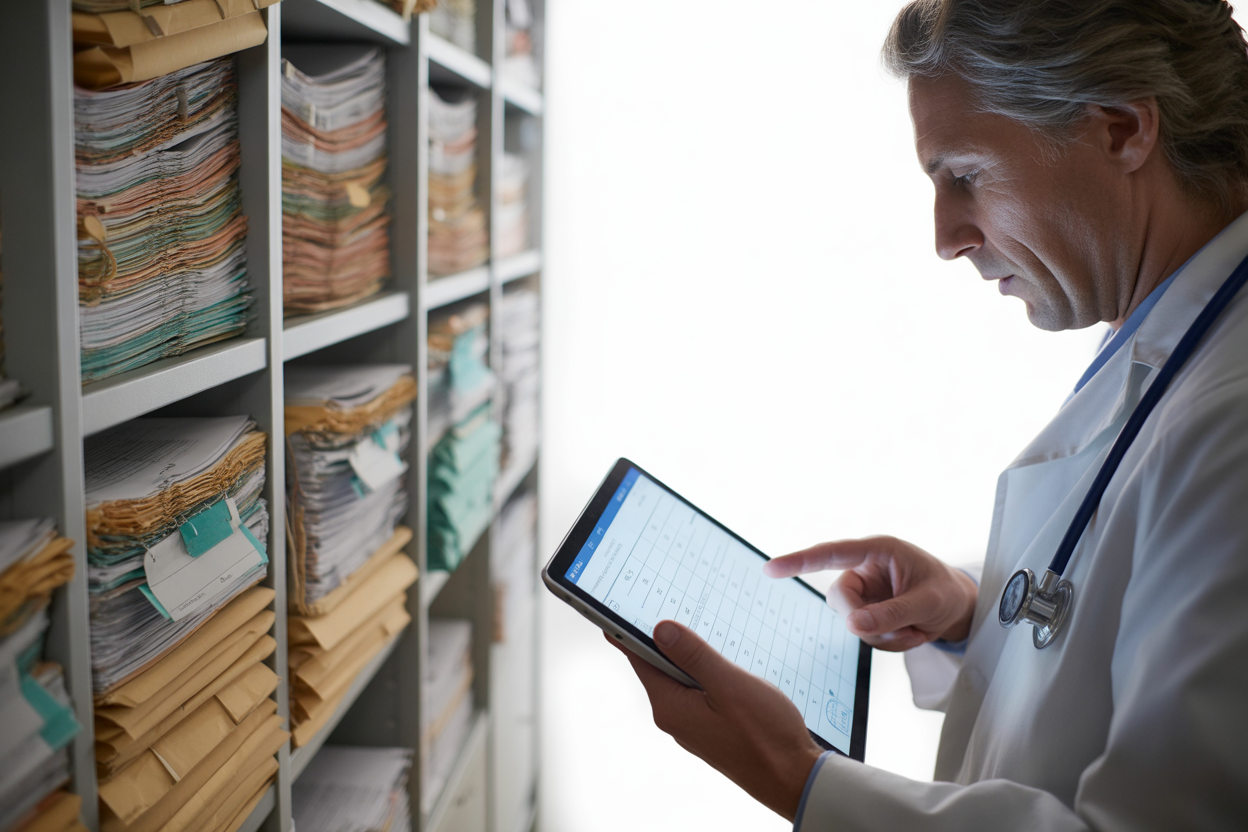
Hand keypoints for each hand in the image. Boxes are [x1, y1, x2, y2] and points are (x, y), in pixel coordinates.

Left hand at [608, 622, 823, 820]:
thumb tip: (660, 629)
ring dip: (692, 656)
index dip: (630, 630)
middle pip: (659, 666)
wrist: (793, 779)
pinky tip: (724, 663)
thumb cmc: (765, 736)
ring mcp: (693, 725)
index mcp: (670, 706)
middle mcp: (674, 717)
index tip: (623, 604)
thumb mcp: (728, 685)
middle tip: (675, 603)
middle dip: (667, 638)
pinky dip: (706, 674)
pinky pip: (699, 692)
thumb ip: (694, 656)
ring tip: (705, 628)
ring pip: (682, 678)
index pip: (639, 659)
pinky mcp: (711, 728)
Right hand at [764, 535, 976, 651]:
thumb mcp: (927, 603)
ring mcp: (863, 592)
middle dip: (866, 622)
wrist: (958, 606)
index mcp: (877, 551)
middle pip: (840, 600)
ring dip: (882, 636)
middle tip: (901, 631)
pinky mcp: (866, 612)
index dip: (799, 561)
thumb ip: (892, 613)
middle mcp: (864, 569)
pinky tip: (909, 633)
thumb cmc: (946, 592)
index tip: (771, 569)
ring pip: (850, 622)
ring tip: (914, 630)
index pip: (831, 553)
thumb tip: (853, 625)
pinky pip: (863, 634)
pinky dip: (887, 642)